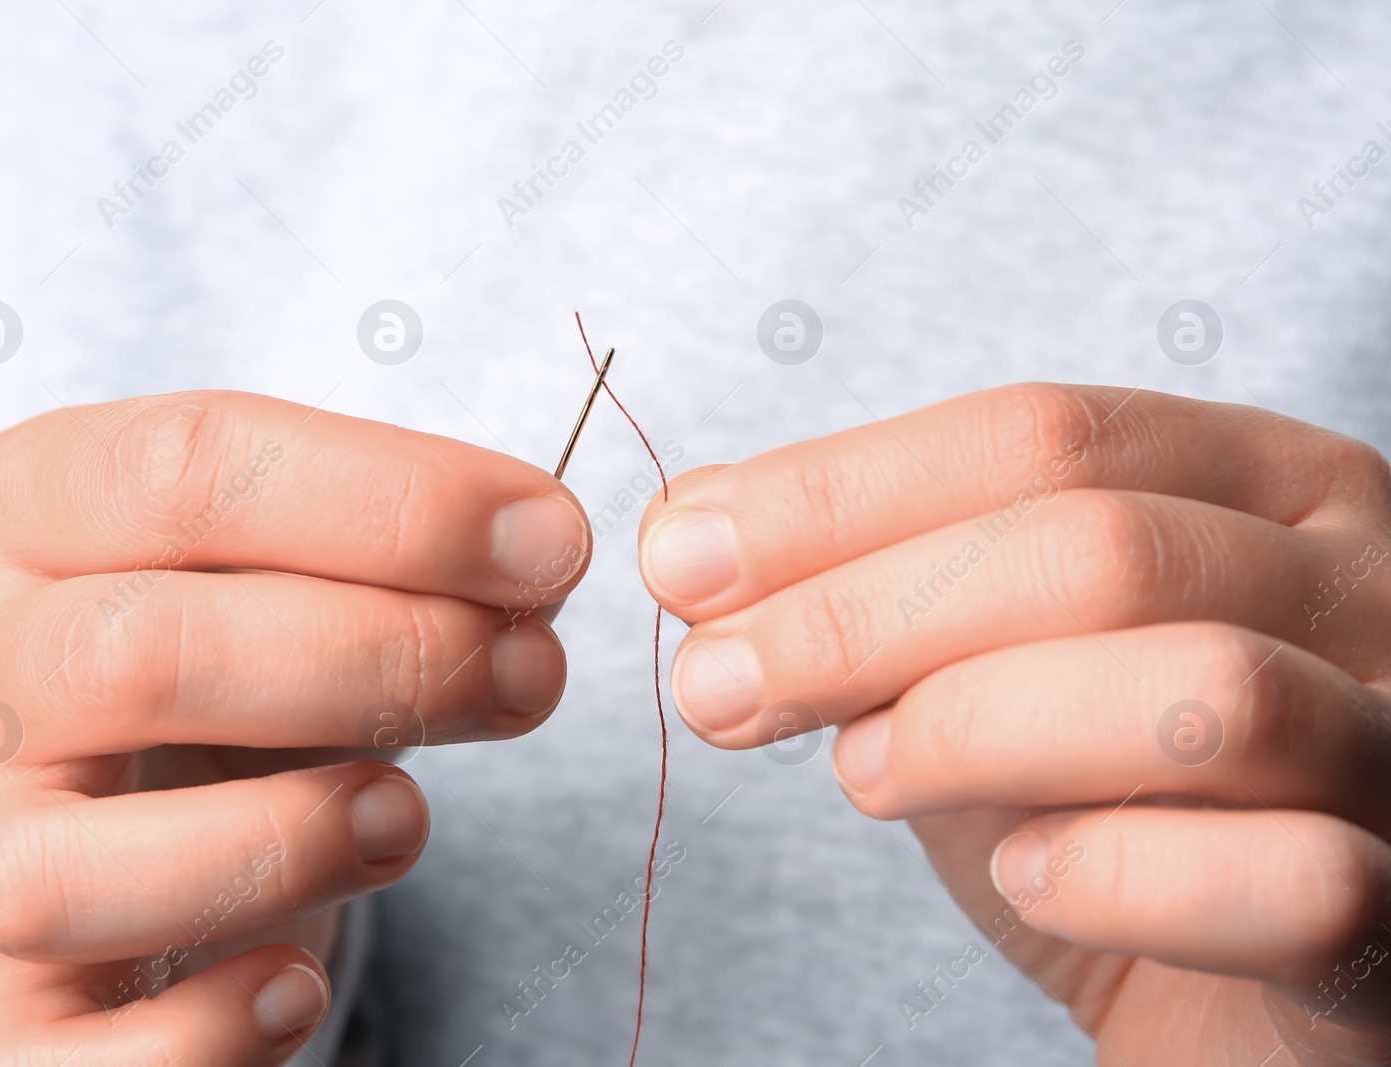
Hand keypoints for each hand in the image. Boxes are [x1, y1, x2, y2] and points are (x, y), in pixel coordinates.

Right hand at [0, 391, 587, 1065]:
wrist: (166, 783)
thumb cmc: (251, 644)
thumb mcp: (308, 557)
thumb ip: (410, 550)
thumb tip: (537, 557)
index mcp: (32, 509)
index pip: (187, 467)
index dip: (395, 504)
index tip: (547, 541)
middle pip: (138, 655)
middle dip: (375, 659)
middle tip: (524, 672)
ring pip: (57, 870)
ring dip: (276, 843)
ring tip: (406, 819)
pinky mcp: (12, 1004)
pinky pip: (52, 1057)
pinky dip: (194, 1035)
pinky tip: (299, 984)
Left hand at [639, 383, 1390, 1064]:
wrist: (1232, 993)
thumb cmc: (1104, 807)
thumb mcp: (976, 670)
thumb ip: (871, 600)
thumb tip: (692, 543)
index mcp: (1261, 483)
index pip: (1041, 435)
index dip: (839, 492)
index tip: (680, 555)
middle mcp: (1363, 586)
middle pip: (1102, 548)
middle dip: (863, 613)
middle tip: (715, 684)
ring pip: (1203, 693)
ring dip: (972, 728)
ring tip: (861, 774)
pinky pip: (1294, 881)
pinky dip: (1123, 876)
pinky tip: (1022, 878)